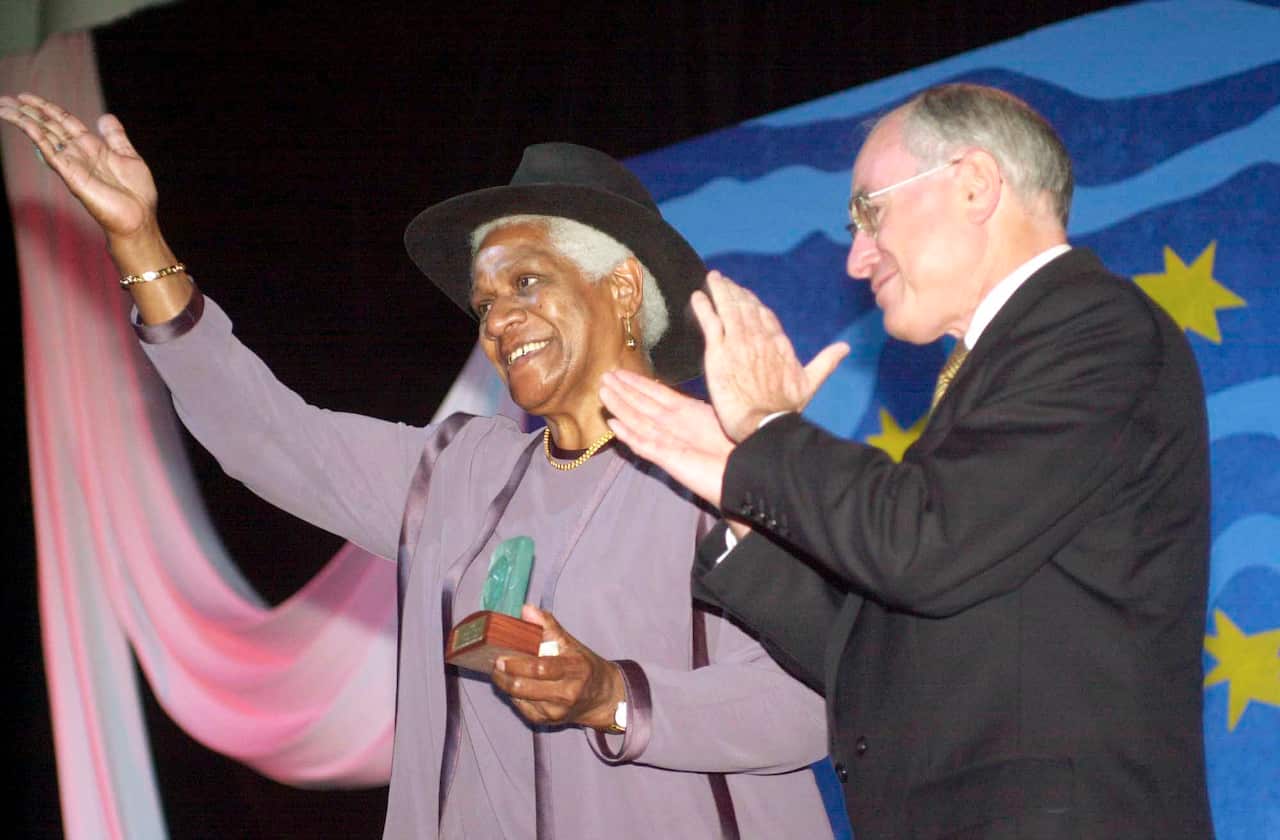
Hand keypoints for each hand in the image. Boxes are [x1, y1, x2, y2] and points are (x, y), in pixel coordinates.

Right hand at [0, 93, 157, 241]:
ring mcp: (73, 163)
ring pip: (43, 136)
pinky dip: (38, 137)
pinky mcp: (71, 176)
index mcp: (92, 146)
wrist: (139, 218)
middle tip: (5, 99)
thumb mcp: (129, 156)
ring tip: (4, 107)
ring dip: (23, 120)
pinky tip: (25, 124)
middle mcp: (79, 152)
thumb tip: (105, 116)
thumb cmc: (137, 193)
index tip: (25, 96)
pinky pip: (51, 152)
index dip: (46, 107)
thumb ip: (115, 136)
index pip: (63, 120)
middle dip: (27, 111)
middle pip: (48, 126)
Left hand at [491, 606, 624, 730]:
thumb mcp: (571, 643)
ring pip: (520, 699)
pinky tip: (514, 684)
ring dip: (506, 684)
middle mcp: (566, 693)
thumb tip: (526, 609)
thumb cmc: (583, 665)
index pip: (541, 668)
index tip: (501, 656)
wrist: (601, 697)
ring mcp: (556, 711)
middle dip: (504, 676)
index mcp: (574, 669)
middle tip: (496, 664)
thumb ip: (548, 626)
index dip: (516, 664)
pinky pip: (521, 707)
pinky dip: (514, 695)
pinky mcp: (547, 721)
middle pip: (525, 687)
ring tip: (501, 672)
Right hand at [600, 369, 733, 507]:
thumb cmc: (738, 447)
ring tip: (603, 392)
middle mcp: (674, 426)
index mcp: (686, 413)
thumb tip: (681, 388)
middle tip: (604, 377)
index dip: (637, 382)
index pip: (656, 393)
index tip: (620, 371)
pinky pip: (645, 444)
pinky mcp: (669, 459)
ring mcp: (669, 443)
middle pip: (642, 405)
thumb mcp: (717, 414)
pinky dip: (629, 434)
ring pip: (638, 422)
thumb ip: (696, 405)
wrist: (744, 473)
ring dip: (620, 407)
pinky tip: (614, 424)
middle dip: (623, 391)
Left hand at [694, 270, 848, 441]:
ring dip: (720, 291)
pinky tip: (697, 296)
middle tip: (723, 281)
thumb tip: (845, 348)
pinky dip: (703, 308)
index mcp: (779, 343)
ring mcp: (737, 342)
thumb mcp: (810, 383)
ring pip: (728, 308)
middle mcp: (759, 337)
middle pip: (746, 306)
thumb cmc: (786, 409)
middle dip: (734, 291)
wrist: (764, 423)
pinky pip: (710, 322)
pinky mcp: (719, 352)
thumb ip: (826, 362)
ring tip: (712, 279)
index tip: (745, 293)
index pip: (765, 315)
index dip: (753, 302)